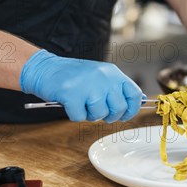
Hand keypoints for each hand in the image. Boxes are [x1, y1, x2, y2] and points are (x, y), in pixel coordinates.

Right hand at [20, 50, 143, 122]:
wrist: (46, 68)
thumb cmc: (74, 76)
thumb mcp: (100, 76)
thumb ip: (118, 88)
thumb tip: (140, 101)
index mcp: (112, 73)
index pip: (134, 94)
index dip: (131, 109)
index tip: (124, 115)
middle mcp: (103, 77)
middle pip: (119, 108)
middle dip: (109, 115)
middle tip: (96, 109)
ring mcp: (88, 85)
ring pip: (99, 115)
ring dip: (89, 114)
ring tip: (81, 103)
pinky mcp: (72, 94)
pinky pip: (79, 117)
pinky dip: (74, 114)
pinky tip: (70, 103)